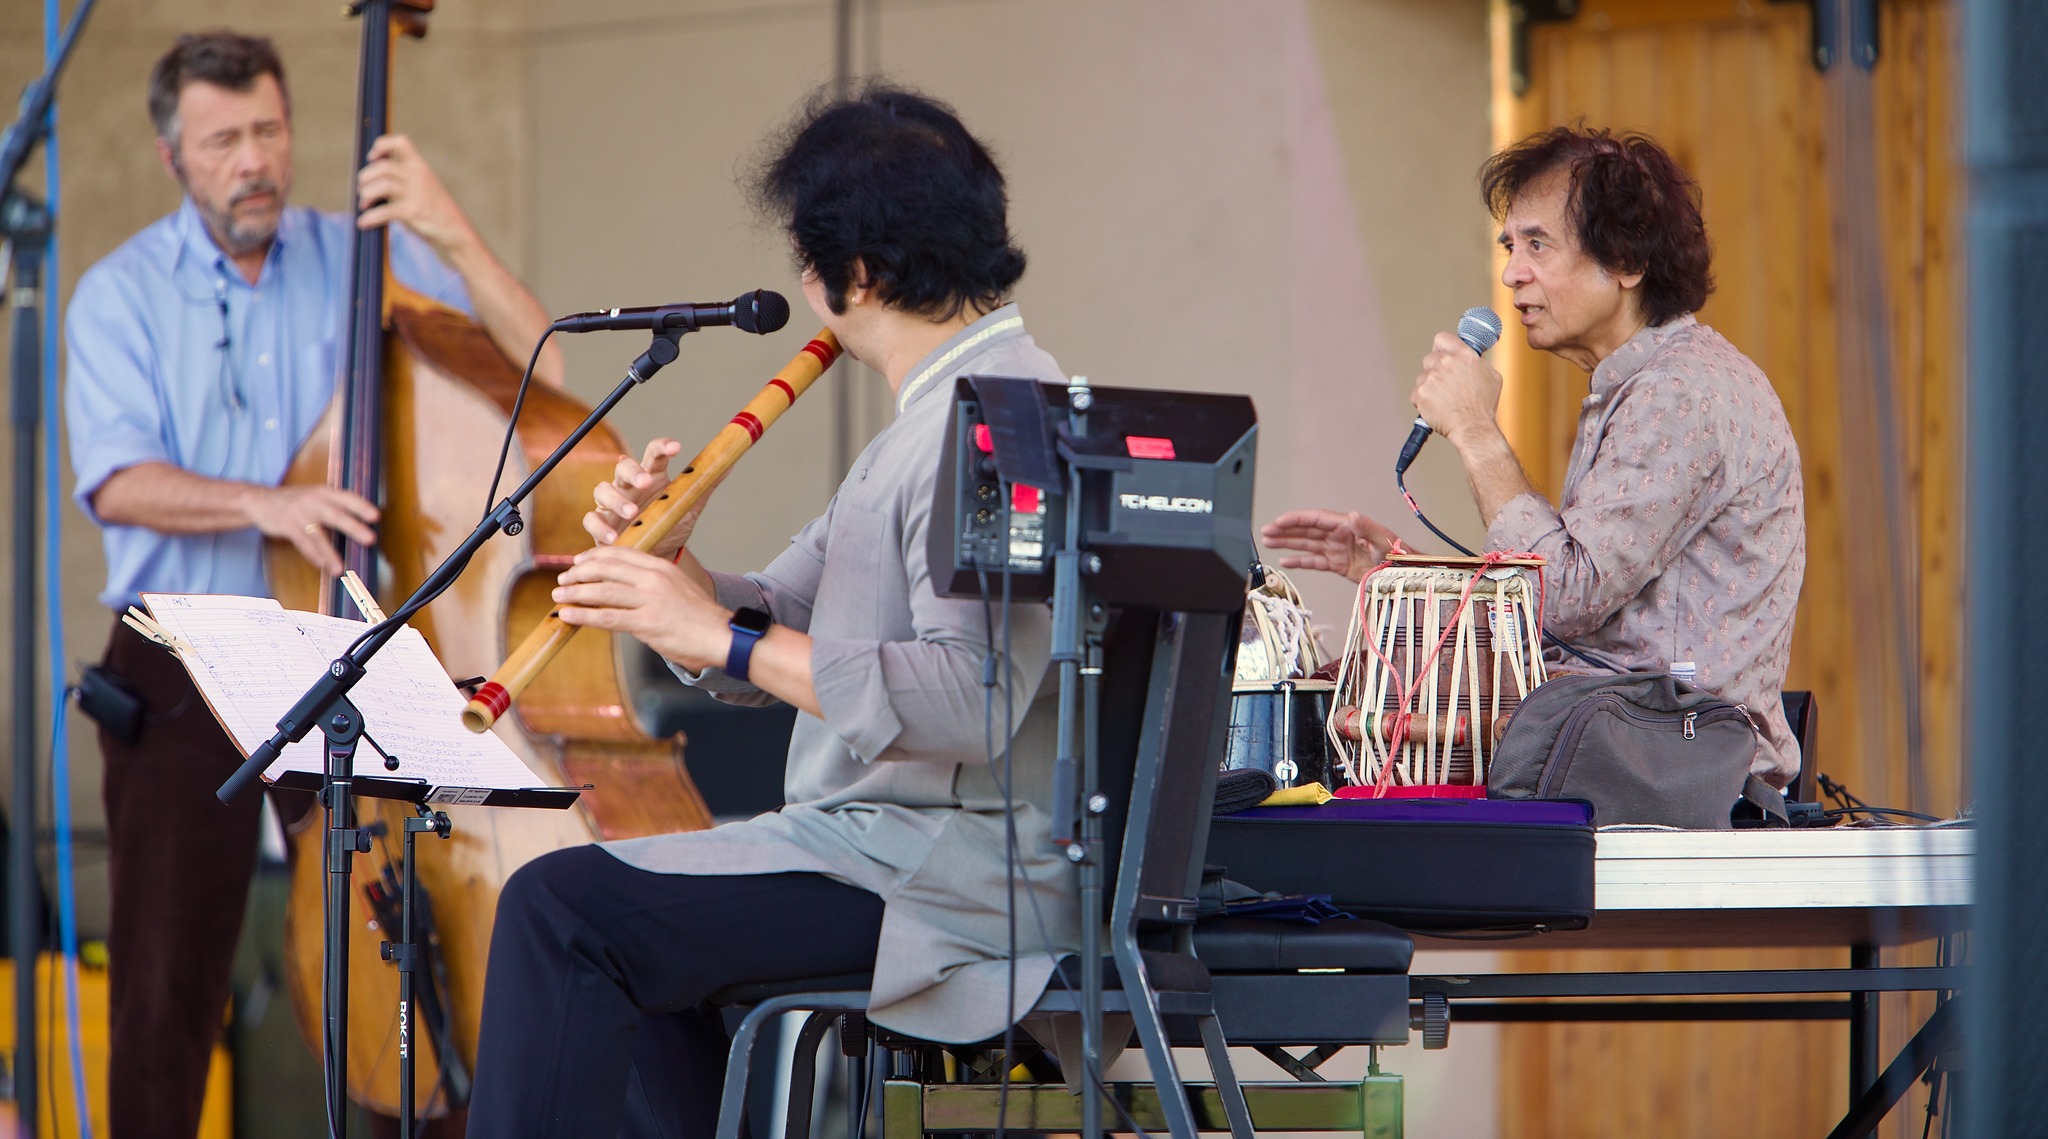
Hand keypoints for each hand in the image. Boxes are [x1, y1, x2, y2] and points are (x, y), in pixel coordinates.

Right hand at [245, 485, 380, 576]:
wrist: (259, 499)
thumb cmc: (295, 500)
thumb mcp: (316, 495)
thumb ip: (335, 504)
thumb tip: (362, 521)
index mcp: (323, 492)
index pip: (346, 497)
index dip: (361, 506)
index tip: (376, 516)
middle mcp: (312, 500)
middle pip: (336, 515)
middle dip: (354, 527)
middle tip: (370, 539)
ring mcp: (299, 513)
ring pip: (318, 535)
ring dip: (330, 553)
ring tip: (340, 568)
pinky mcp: (287, 525)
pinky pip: (302, 543)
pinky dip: (313, 555)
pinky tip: (322, 565)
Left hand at [356, 134, 476, 261]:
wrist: (457, 231)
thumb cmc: (436, 211)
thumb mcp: (425, 187)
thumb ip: (404, 180)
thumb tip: (372, 181)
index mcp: (421, 167)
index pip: (401, 143)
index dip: (382, 145)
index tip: (372, 158)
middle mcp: (418, 177)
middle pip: (383, 167)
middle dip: (365, 178)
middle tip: (362, 190)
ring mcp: (416, 194)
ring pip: (381, 185)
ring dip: (366, 195)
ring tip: (364, 205)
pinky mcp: (413, 212)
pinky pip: (384, 211)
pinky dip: (370, 217)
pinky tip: (364, 223)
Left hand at [552, 545, 727, 668]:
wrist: (721, 635)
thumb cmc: (699, 616)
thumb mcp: (676, 587)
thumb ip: (651, 584)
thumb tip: (621, 589)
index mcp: (660, 567)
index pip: (619, 554)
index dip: (593, 556)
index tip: (578, 562)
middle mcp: (653, 578)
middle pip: (605, 568)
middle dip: (578, 573)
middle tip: (563, 579)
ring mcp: (649, 600)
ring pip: (601, 591)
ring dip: (575, 593)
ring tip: (559, 596)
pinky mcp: (646, 623)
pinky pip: (606, 617)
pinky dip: (582, 615)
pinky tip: (567, 615)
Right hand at [584, 438, 703, 558]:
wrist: (658, 553)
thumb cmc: (670, 524)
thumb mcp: (689, 506)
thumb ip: (704, 484)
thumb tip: (729, 463)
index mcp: (652, 476)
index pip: (654, 454)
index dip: (662, 447)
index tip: (676, 447)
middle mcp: (628, 485)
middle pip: (623, 468)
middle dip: (633, 472)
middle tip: (646, 481)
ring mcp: (611, 504)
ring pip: (603, 491)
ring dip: (617, 500)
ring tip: (632, 513)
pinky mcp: (600, 524)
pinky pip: (592, 520)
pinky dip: (600, 527)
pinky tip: (614, 537)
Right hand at [1261, 509, 1398, 581]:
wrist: (1403, 575)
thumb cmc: (1398, 555)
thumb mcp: (1384, 541)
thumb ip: (1367, 528)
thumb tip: (1352, 516)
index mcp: (1348, 526)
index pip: (1316, 520)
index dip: (1297, 520)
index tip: (1280, 522)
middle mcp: (1339, 536)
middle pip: (1307, 531)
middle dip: (1286, 530)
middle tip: (1266, 531)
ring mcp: (1337, 551)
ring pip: (1307, 545)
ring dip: (1288, 543)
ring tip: (1268, 542)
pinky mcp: (1338, 565)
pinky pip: (1315, 562)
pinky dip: (1300, 562)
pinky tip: (1285, 561)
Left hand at [1411, 331, 1504, 450]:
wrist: (1473, 428)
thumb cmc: (1484, 405)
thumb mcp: (1491, 376)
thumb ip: (1476, 362)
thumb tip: (1469, 356)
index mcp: (1464, 355)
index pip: (1442, 338)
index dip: (1440, 347)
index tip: (1441, 354)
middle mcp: (1446, 363)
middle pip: (1429, 359)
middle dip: (1435, 371)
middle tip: (1445, 385)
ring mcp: (1431, 378)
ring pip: (1422, 378)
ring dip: (1429, 387)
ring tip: (1444, 401)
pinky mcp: (1420, 393)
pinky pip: (1416, 394)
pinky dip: (1422, 402)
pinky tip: (1436, 408)